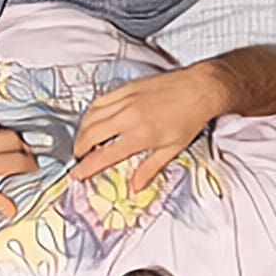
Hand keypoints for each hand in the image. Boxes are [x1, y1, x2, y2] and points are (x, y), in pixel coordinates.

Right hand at [70, 64, 225, 188]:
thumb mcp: (172, 149)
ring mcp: (125, 100)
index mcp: (139, 136)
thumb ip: (149, 169)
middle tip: (79, 158)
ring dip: (82, 131)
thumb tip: (135, 187)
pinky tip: (92, 119)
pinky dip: (91, 112)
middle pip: (90, 135)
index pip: (104, 155)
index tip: (76, 174)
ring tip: (83, 142)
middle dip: (79, 149)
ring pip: (91, 117)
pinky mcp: (125, 88)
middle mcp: (127, 117)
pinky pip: (99, 100)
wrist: (199, 89)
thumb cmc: (189, 119)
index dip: (86, 167)